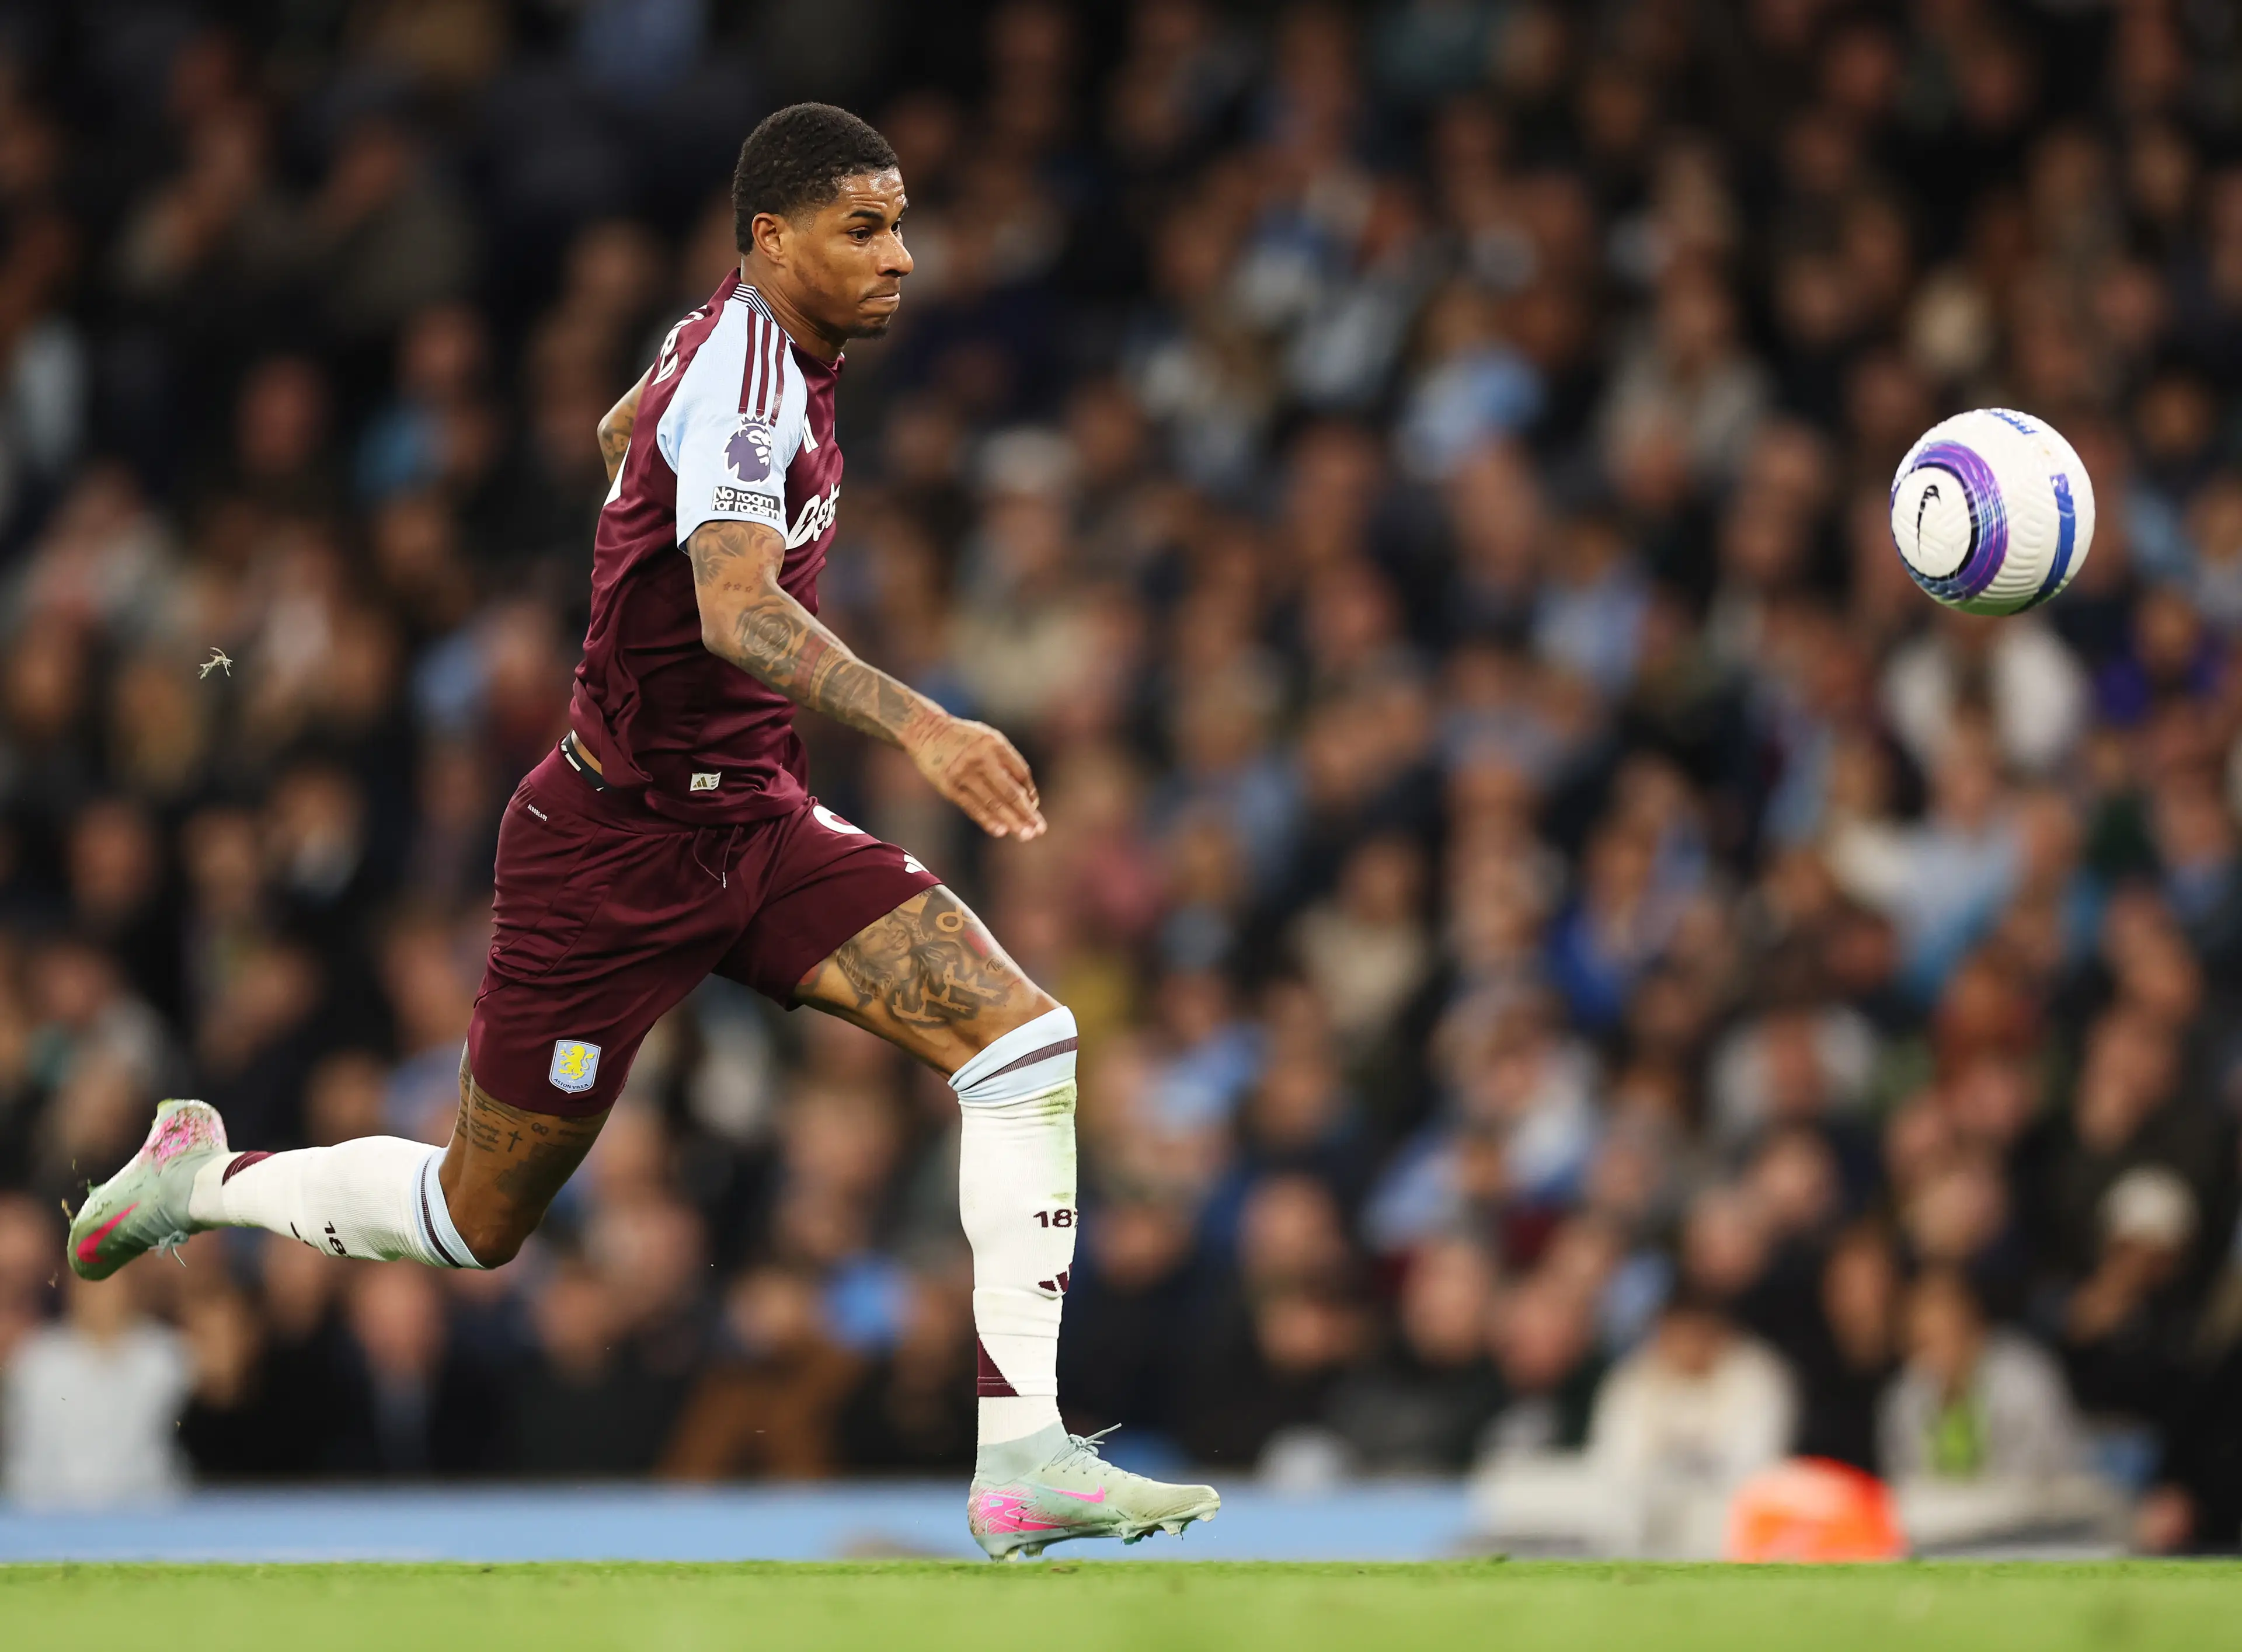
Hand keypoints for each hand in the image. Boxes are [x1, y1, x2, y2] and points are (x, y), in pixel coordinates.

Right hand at [906, 713, 1044, 839]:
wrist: (925, 731)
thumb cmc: (964, 739)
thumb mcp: (988, 739)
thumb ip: (1007, 761)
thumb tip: (1027, 795)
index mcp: (995, 744)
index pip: (1021, 773)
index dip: (1030, 792)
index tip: (1034, 807)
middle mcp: (981, 758)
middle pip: (1010, 791)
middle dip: (1026, 812)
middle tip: (1039, 829)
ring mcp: (964, 773)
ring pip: (993, 802)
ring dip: (1011, 821)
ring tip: (1025, 835)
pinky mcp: (949, 786)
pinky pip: (972, 807)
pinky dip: (988, 820)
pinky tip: (1001, 831)